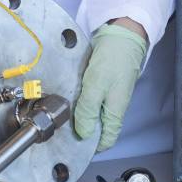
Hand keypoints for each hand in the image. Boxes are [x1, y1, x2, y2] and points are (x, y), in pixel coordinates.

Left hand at [72, 21, 148, 151]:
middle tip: (61, 127)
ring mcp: (107, 95)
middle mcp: (112, 107)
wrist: (121, 35)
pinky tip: (69, 95)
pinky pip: (89, 98)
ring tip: (61, 111)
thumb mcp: (96, 86)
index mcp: (115, 112)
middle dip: (80, 129)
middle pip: (96, 127)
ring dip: (78, 112)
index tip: (73, 145)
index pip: (106, 140)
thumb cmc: (113, 59)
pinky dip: (79, 98)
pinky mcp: (102, 84)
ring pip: (91, 112)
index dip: (91, 146)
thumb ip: (88, 110)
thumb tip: (83, 133)